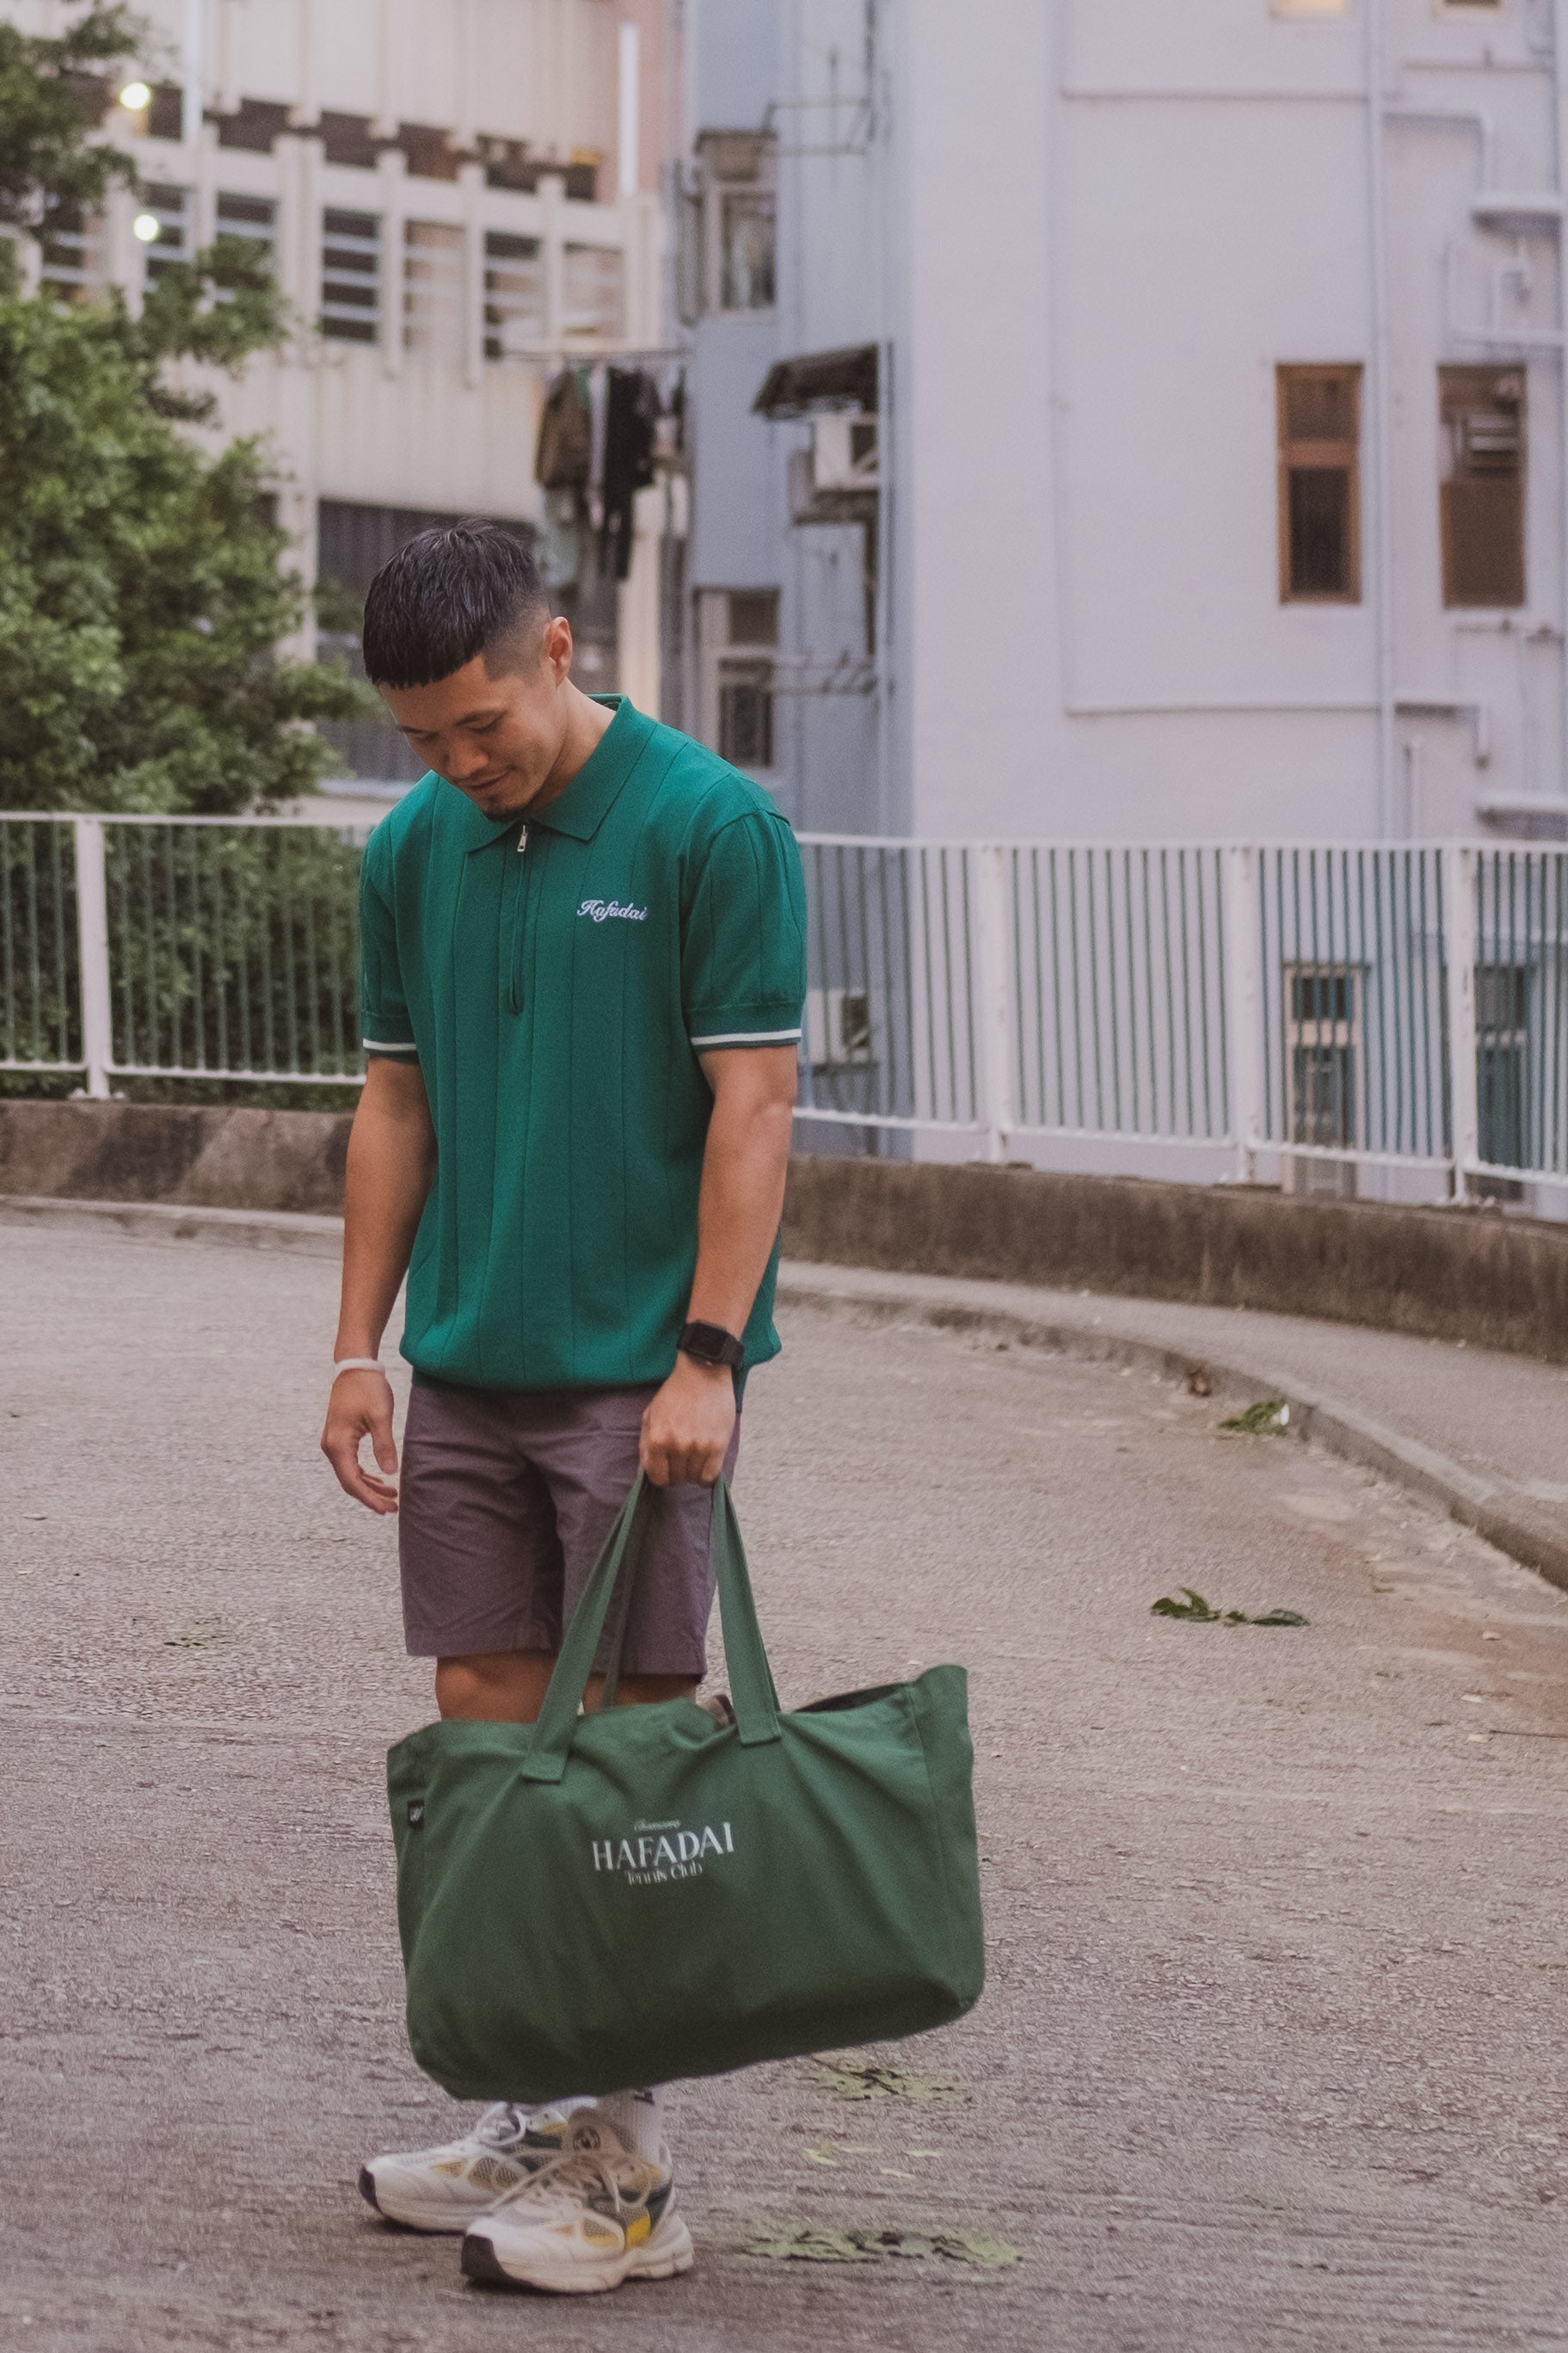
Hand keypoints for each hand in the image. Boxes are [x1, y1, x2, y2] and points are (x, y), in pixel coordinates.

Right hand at [320, 1368, 399, 1513]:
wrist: (354, 1367)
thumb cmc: (368, 1388)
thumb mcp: (381, 1415)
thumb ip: (384, 1445)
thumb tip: (390, 1472)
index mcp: (338, 1444)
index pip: (352, 1481)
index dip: (369, 1498)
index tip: (387, 1510)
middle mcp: (331, 1447)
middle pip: (349, 1482)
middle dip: (371, 1496)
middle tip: (394, 1507)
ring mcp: (333, 1443)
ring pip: (350, 1474)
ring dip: (369, 1486)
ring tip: (392, 1495)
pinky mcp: (339, 1438)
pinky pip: (350, 1464)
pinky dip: (364, 1474)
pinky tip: (379, 1479)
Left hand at [640, 1354, 735, 1486]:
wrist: (702, 1374)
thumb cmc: (675, 1393)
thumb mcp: (650, 1416)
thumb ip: (646, 1445)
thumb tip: (646, 1470)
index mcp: (657, 1439)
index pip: (657, 1477)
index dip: (661, 1475)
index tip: (667, 1468)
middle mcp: (677, 1446)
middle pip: (677, 1478)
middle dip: (677, 1471)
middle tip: (682, 1457)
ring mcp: (699, 1447)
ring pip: (694, 1479)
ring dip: (693, 1472)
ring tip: (694, 1456)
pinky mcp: (718, 1446)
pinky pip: (711, 1476)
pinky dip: (707, 1475)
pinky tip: (706, 1464)